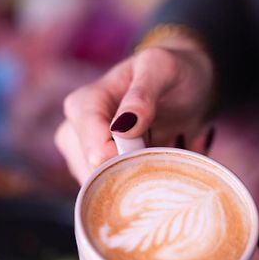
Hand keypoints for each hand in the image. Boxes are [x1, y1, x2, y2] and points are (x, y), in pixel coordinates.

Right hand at [55, 36, 214, 183]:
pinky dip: (128, 188)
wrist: (183, 86)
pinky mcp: (98, 167)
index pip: (93, 147)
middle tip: (158, 162)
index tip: (148, 157)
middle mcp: (75, 129)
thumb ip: (143, 94)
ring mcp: (84, 151)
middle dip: (126, 174)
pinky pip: (106, 189)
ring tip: (155, 163)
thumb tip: (122, 127)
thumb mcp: (163, 69)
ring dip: (128, 183)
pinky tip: (148, 173)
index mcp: (85, 103)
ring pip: (97, 185)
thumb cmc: (172, 73)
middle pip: (92, 170)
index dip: (121, 160)